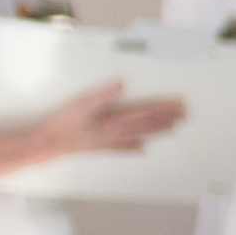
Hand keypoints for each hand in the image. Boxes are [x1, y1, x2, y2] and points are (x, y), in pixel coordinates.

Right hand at [37, 78, 188, 157]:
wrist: (50, 144)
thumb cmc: (63, 124)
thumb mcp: (81, 103)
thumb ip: (103, 94)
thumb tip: (122, 84)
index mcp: (112, 120)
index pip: (144, 112)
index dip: (163, 107)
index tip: (178, 104)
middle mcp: (116, 132)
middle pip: (147, 124)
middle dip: (168, 118)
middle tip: (186, 115)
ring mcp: (110, 142)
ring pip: (140, 135)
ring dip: (159, 131)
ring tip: (176, 128)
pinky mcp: (102, 148)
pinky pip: (123, 149)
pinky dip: (135, 149)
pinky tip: (144, 150)